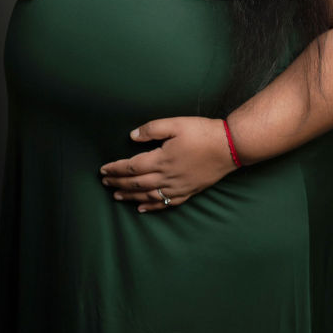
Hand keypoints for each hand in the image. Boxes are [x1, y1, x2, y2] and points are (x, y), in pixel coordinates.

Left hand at [100, 117, 237, 212]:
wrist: (230, 146)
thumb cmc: (203, 133)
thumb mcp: (176, 123)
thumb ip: (152, 129)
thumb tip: (132, 136)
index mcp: (161, 159)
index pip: (131, 167)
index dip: (115, 169)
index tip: (103, 170)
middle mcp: (167, 177)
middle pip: (136, 184)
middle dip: (118, 183)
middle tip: (104, 183)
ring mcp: (178, 187)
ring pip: (148, 196)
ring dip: (130, 197)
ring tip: (117, 196)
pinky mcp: (188, 191)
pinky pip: (166, 203)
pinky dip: (152, 207)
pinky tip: (143, 208)